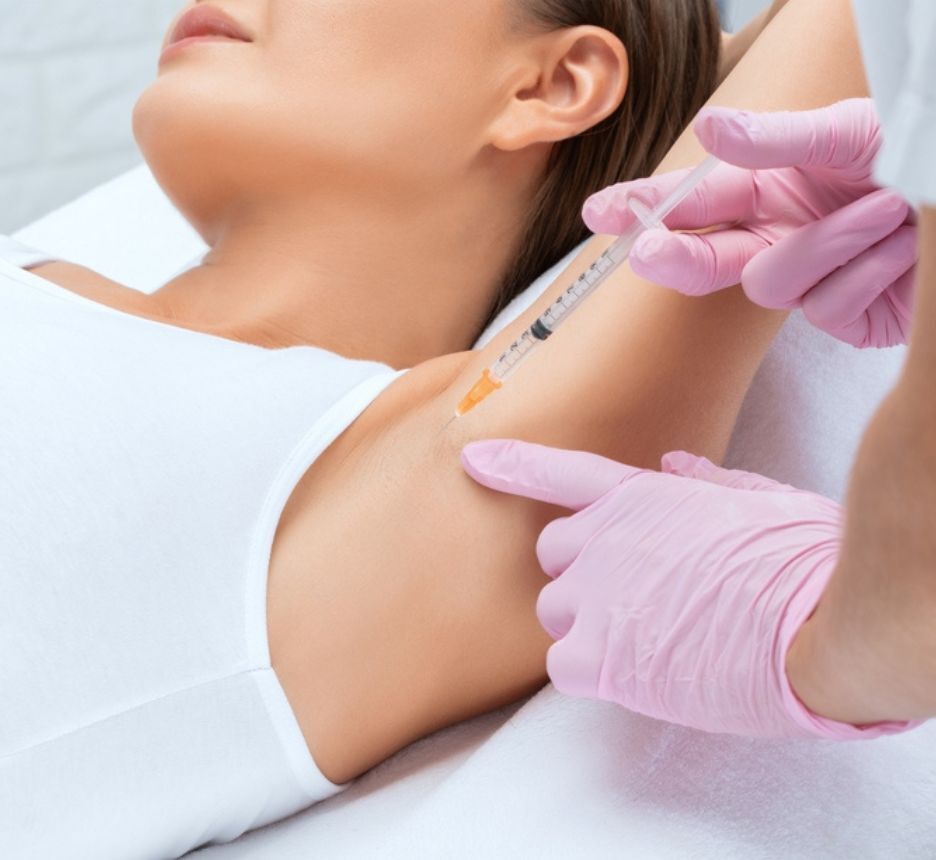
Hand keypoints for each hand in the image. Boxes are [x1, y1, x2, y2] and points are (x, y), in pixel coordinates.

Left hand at [461, 439, 919, 738]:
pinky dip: (587, 669)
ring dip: (583, 622)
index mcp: (638, 494)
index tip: (474, 458)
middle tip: (627, 592)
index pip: (558, 472)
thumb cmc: (797, 554)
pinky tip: (633, 671)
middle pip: (551, 552)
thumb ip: (701, 483)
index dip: (513, 465)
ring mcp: (595, 596)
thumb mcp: (750, 497)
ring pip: (552, 610)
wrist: (816, 617)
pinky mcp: (600, 657)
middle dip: (578, 569)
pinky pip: (561, 664)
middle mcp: (602, 538)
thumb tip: (677, 464)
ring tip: (642, 638)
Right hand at [584, 99, 916, 347]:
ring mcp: (806, 281)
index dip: (643, 207)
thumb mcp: (848, 134)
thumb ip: (776, 139)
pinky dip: (865, 273)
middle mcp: (778, 236)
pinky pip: (823, 307)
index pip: (691, 202)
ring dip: (826, 245)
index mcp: (770, 191)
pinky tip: (900, 249)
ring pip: (768, 283)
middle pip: (703, 258)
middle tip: (646, 253)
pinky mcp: (840, 319)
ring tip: (885, 211)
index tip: (600, 214)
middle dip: (675, 254)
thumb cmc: (914, 158)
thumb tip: (709, 129)